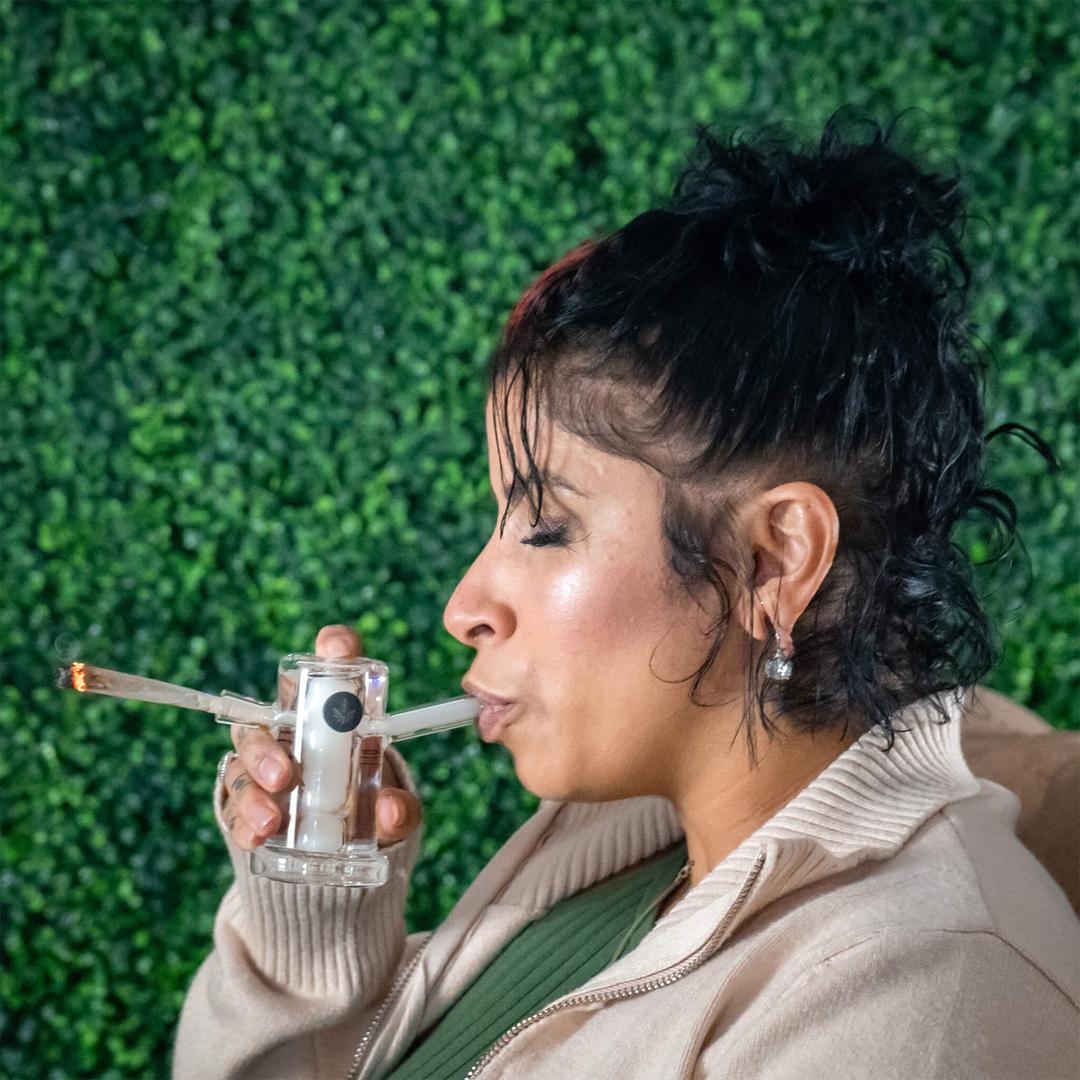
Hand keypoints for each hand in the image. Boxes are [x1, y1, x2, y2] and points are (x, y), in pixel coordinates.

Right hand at [220, 623, 422, 849]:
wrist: (340, 845)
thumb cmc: (368, 805)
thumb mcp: (391, 808)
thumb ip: (400, 810)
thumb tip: (391, 812)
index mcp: (334, 713)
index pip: (332, 667)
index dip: (335, 650)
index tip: (338, 648)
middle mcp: (293, 728)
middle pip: (269, 718)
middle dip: (270, 745)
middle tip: (286, 775)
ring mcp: (264, 763)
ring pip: (244, 761)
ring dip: (253, 789)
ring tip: (272, 820)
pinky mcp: (245, 800)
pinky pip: (234, 805)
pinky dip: (243, 820)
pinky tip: (257, 836)